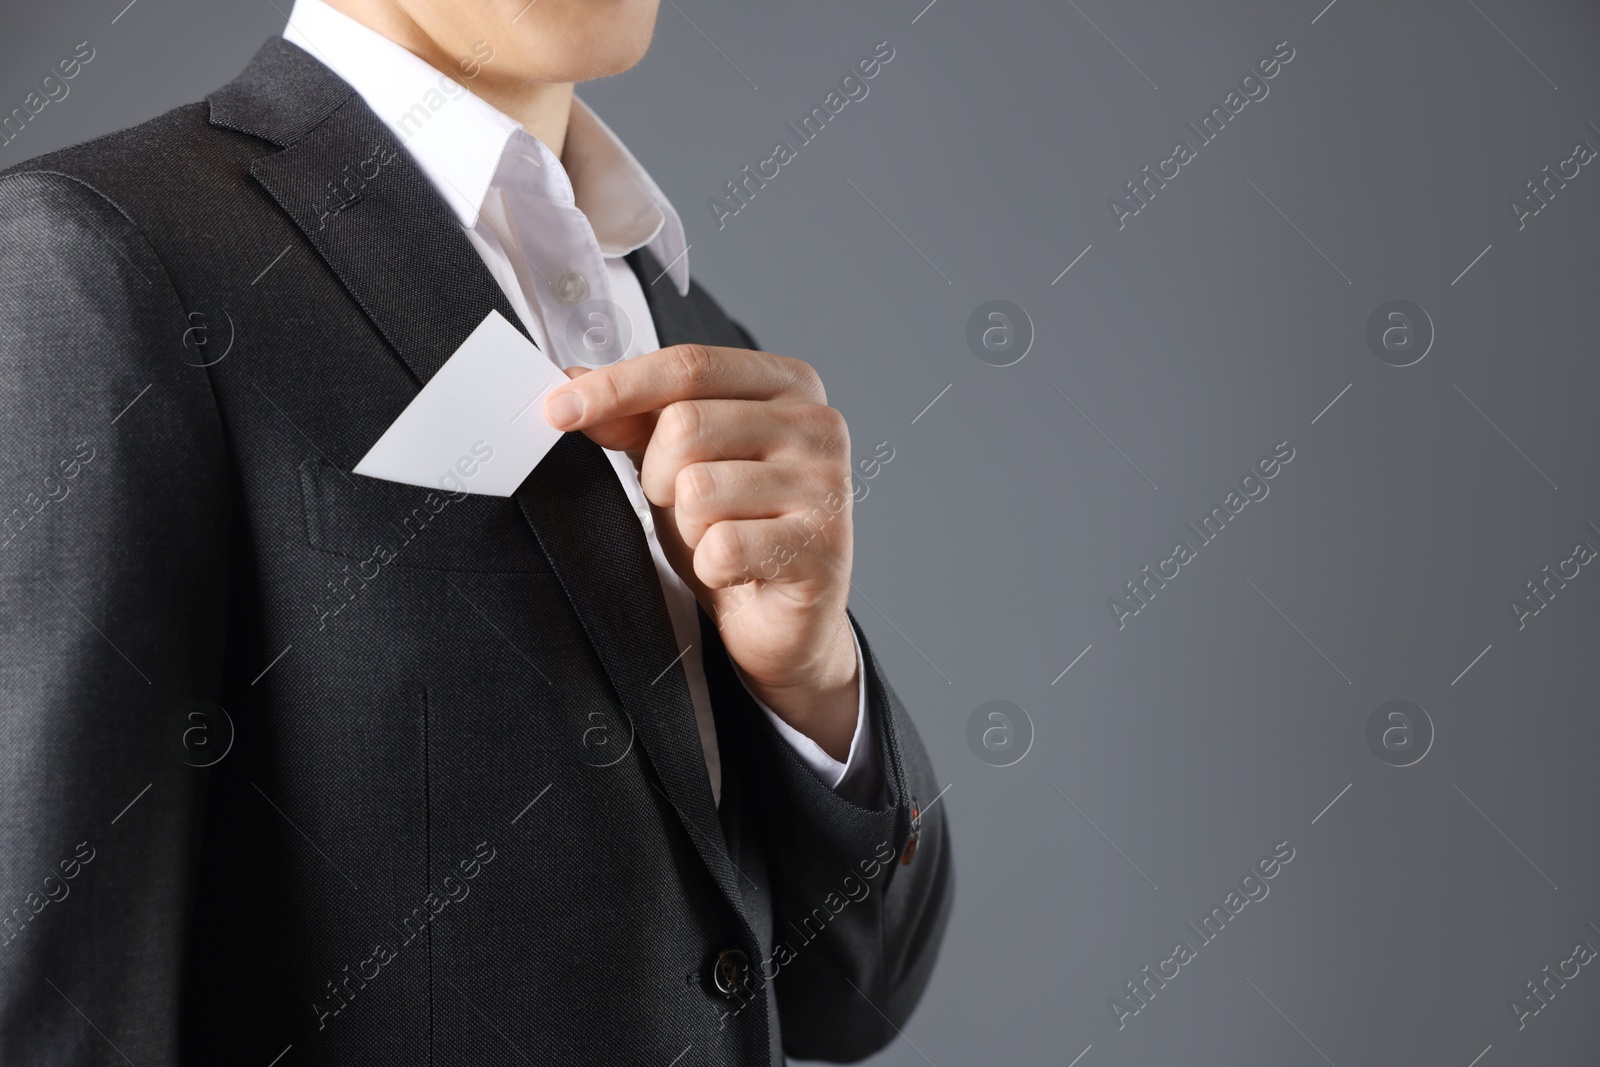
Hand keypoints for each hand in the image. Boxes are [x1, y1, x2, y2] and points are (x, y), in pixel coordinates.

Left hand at [544, 344, 859, 759]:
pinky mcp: (823, 547)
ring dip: (689, 527)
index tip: (556, 410)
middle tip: (683, 504)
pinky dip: (711, 567)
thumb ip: (634, 417)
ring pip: (699, 489)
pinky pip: (722, 548)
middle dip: (659, 475)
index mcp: (788, 384)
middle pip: (686, 425)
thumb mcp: (677, 462)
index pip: (689, 365)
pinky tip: (738, 570)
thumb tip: (568, 383)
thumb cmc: (735, 525)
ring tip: (719, 537)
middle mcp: (819, 424)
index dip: (616, 386)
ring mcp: (828, 485)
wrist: (783, 616)